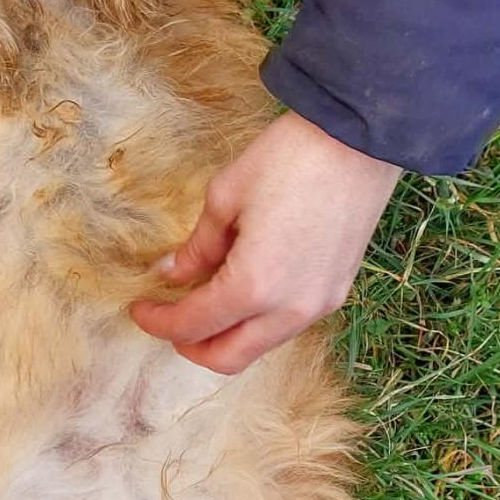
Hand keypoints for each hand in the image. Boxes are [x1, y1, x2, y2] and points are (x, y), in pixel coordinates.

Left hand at [130, 111, 401, 373]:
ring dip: (225, 335)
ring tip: (204, 301)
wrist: (359, 141)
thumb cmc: (288, 159)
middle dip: (190, 345)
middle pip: (227, 358)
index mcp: (253, 286)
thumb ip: (197, 246)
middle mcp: (288, 310)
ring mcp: (318, 307)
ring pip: (259, 346)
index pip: (193, 325)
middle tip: (168, 318)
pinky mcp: (336, 293)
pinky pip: (285, 326)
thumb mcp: (225, 196)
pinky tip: (243, 289)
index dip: (158, 322)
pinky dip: (256, 321)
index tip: (140, 308)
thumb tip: (172, 274)